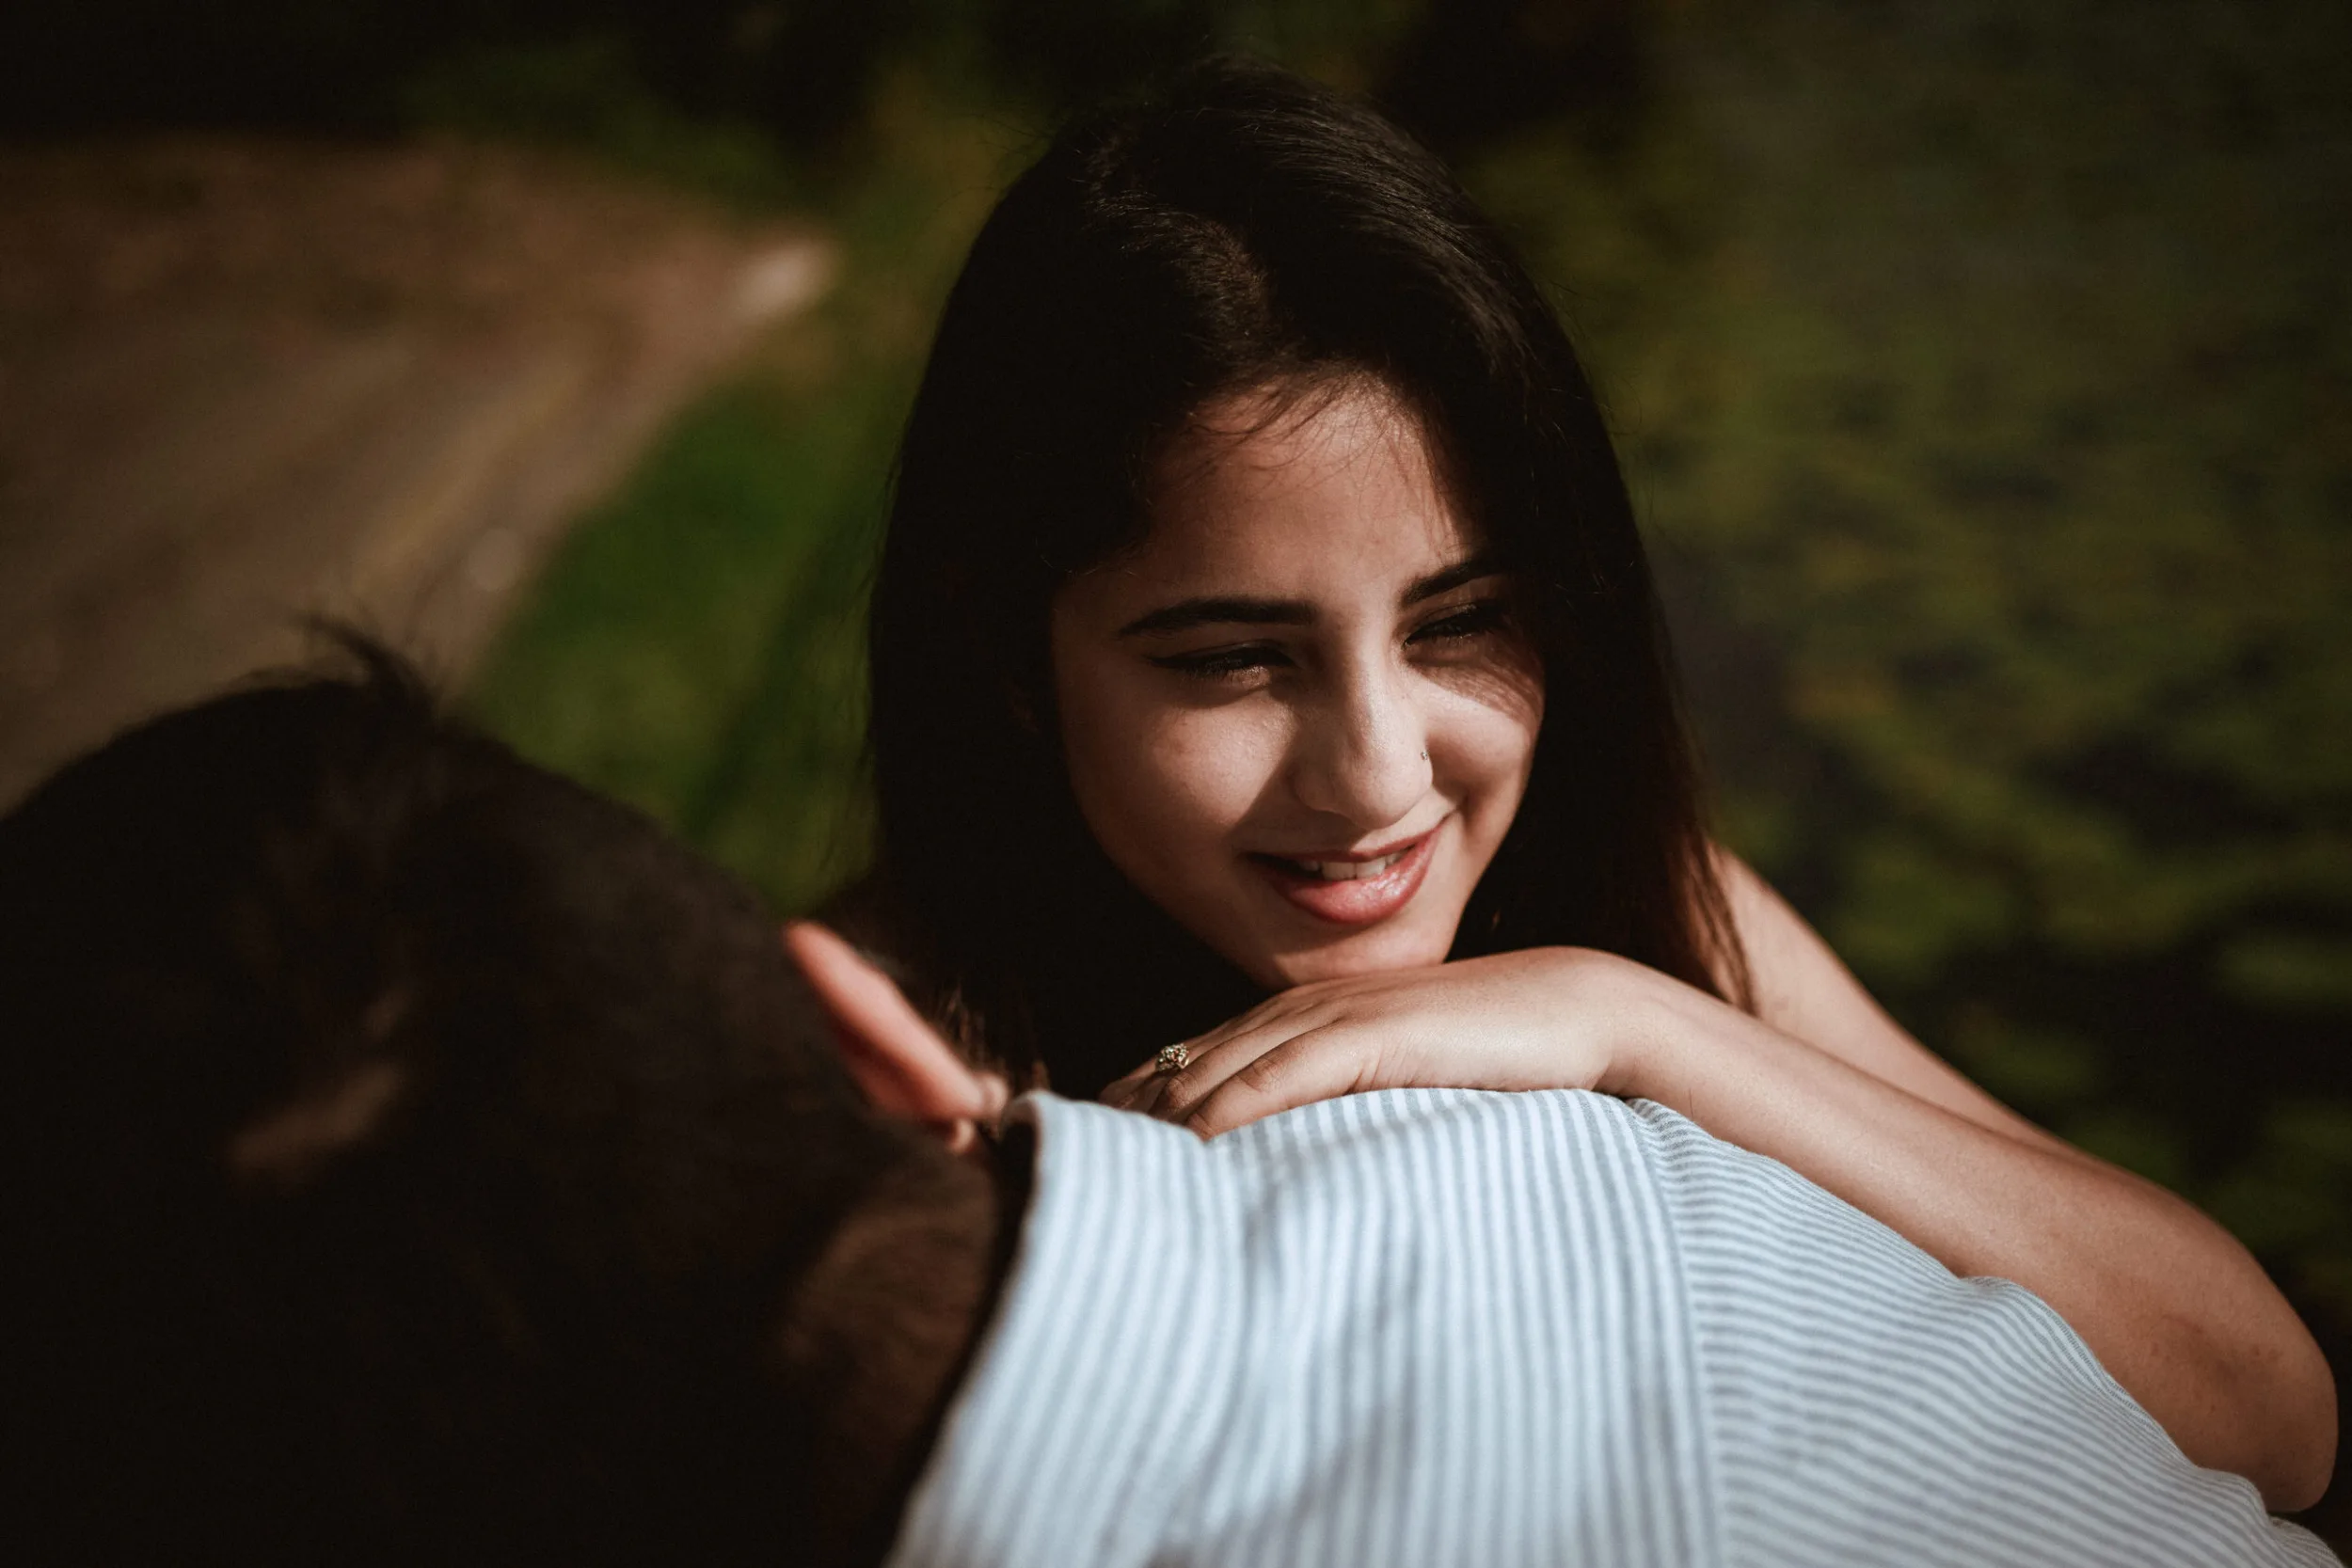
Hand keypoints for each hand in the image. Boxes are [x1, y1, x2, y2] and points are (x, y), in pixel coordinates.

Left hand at [1101, 946, 1663, 1136]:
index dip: (1126, 1110)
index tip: (1073, 1159)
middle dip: (1116, 1119)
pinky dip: (1229, 1107)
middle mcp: (1292, 1013)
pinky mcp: (1368, 1034)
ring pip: (1214, 1069)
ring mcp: (1328, 1018)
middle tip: (1054, 1174)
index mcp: (1292, 1024)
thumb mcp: (1385, 1088)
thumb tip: (1284, 1177)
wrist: (1571, 1011)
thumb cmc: (1484, 1059)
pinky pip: (1281, 1074)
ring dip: (1153, 1120)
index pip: (1182, 1068)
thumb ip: (1330, 1113)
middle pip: (1175, 1067)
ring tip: (1097, 1172)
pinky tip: (1191, 1142)